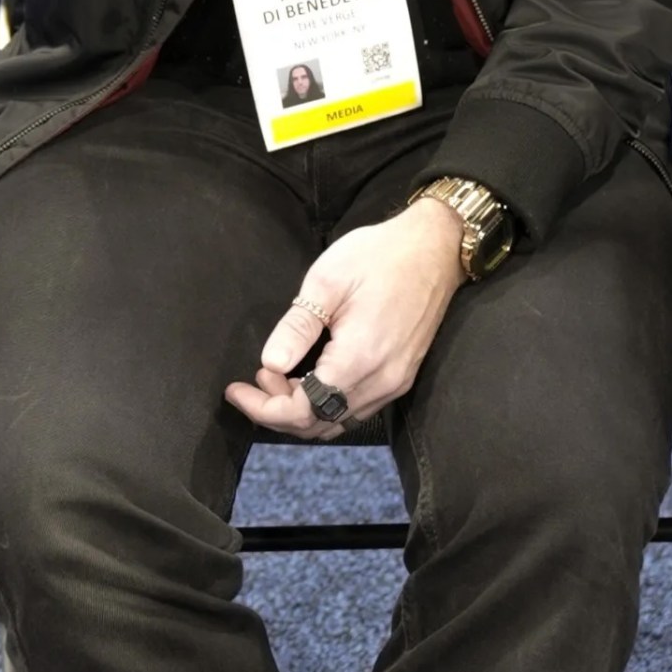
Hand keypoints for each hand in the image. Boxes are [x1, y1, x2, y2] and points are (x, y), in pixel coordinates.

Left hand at [226, 201, 465, 438]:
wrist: (435, 247)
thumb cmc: (380, 255)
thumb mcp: (327, 282)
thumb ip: (297, 327)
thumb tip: (270, 363)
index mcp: (359, 359)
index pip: (302, 410)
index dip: (263, 408)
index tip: (236, 390)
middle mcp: (381, 381)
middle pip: (319, 425)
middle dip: (278, 410)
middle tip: (257, 377)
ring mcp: (395, 382)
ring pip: (338, 422)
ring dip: (302, 409)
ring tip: (279, 375)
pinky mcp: (402, 376)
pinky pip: (357, 408)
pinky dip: (326, 404)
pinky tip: (311, 376)